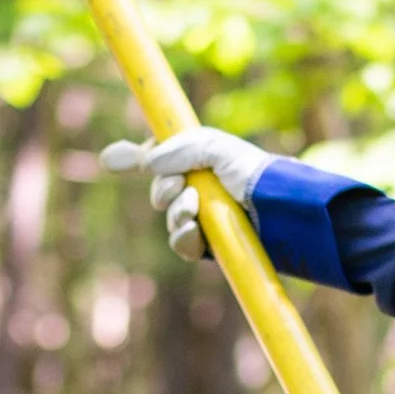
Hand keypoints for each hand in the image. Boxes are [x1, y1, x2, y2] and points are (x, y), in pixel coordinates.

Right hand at [99, 125, 278, 259]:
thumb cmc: (253, 173)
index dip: (140, 158)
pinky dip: (182, 236)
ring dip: (176, 211)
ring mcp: (205, 217)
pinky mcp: (210, 245)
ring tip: (194, 207)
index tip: (114, 159)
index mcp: (202, 160)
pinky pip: (181, 244)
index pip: (161, 158)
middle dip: (163, 188)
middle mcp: (202, 187)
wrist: (280, 209)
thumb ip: (178, 149)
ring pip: (169, 217)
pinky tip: (193, 230)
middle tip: (179, 186)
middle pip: (161, 190)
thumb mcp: (215, 147)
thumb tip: (147, 163)